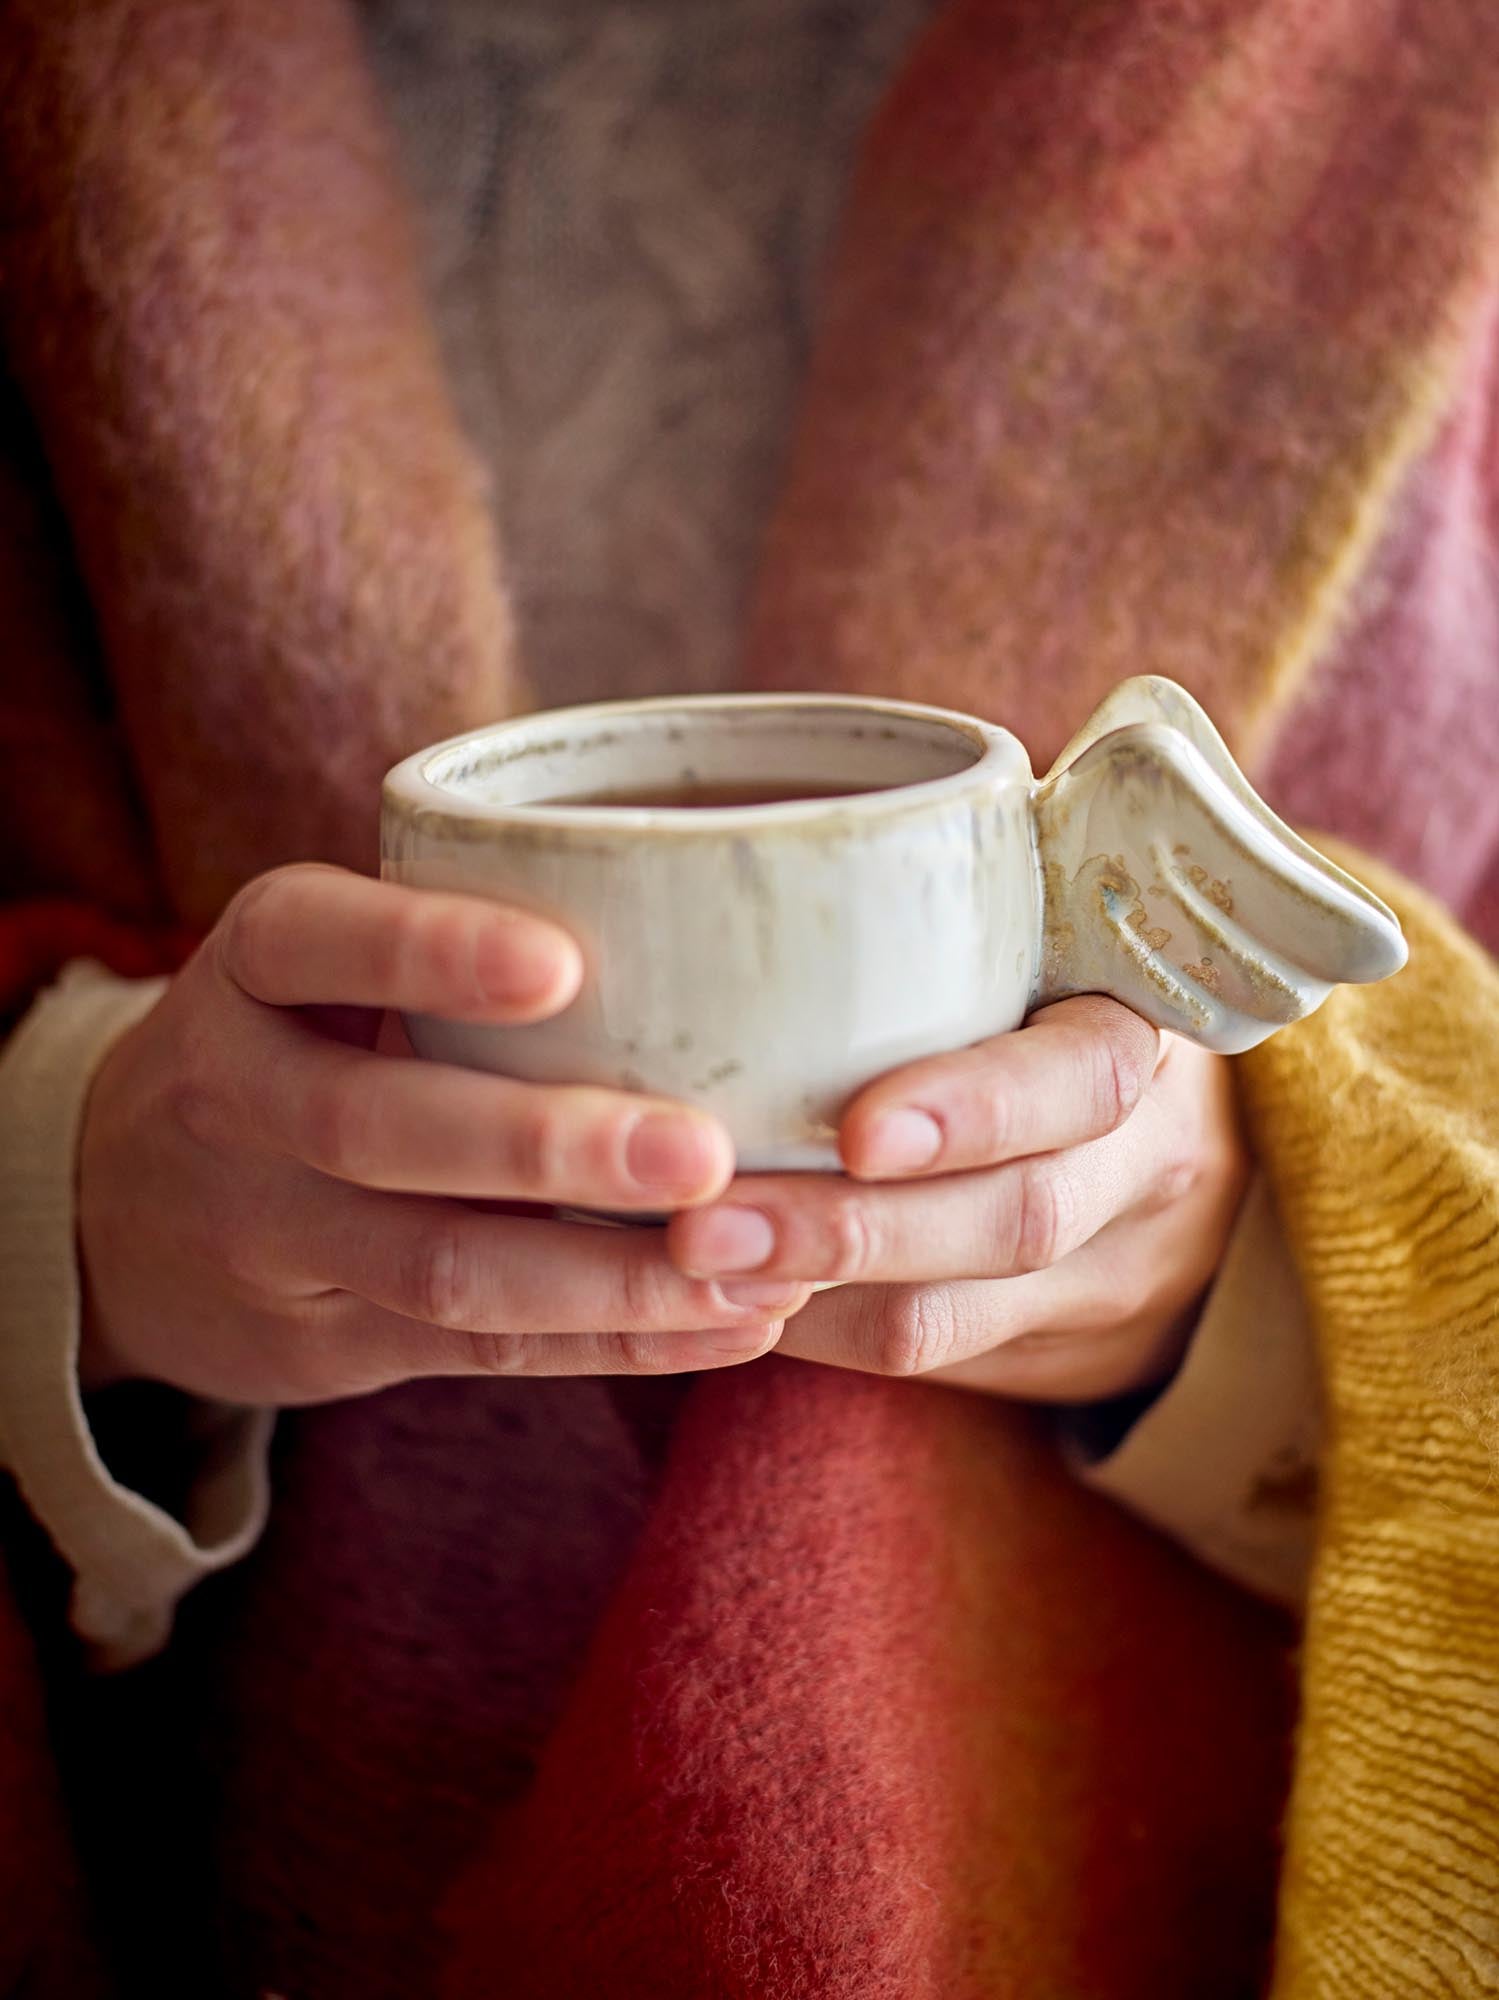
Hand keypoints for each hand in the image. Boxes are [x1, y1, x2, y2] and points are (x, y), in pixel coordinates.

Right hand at [78, 866, 809, 1404]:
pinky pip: (476, 1350)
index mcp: (250, 969)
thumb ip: (448, 936)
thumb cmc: (297, 1040)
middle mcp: (239, 1098)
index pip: (314, 942)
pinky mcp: (324, 1342)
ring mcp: (272, 1234)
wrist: (123, 1210)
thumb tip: (711, 912)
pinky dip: (612, 1341)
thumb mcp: (317, 962)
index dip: (427, 952)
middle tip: (701, 1152)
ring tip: (753, 1269)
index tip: (561, 963)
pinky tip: (728, 1323)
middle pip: (379, 1128)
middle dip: (546, 1146)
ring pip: (440, 1267)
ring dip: (608, 1275)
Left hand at [666, 997, 1248, 1402]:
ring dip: (811, 1296)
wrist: (1178, 1164)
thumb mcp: (1037, 954)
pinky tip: (729, 1299)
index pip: (1081, 1080)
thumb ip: (932, 948)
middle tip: (706, 1225)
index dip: (974, 1111)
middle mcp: (1143, 1162)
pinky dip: (817, 1331)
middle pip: (1014, 1218)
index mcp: (1136, 1036)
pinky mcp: (1051, 1353)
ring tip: (690, 1271)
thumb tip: (723, 927)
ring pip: (955, 1315)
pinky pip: (924, 1359)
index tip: (856, 1132)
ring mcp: (1107, 1273)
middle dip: (847, 1230)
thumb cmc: (1049, 1008)